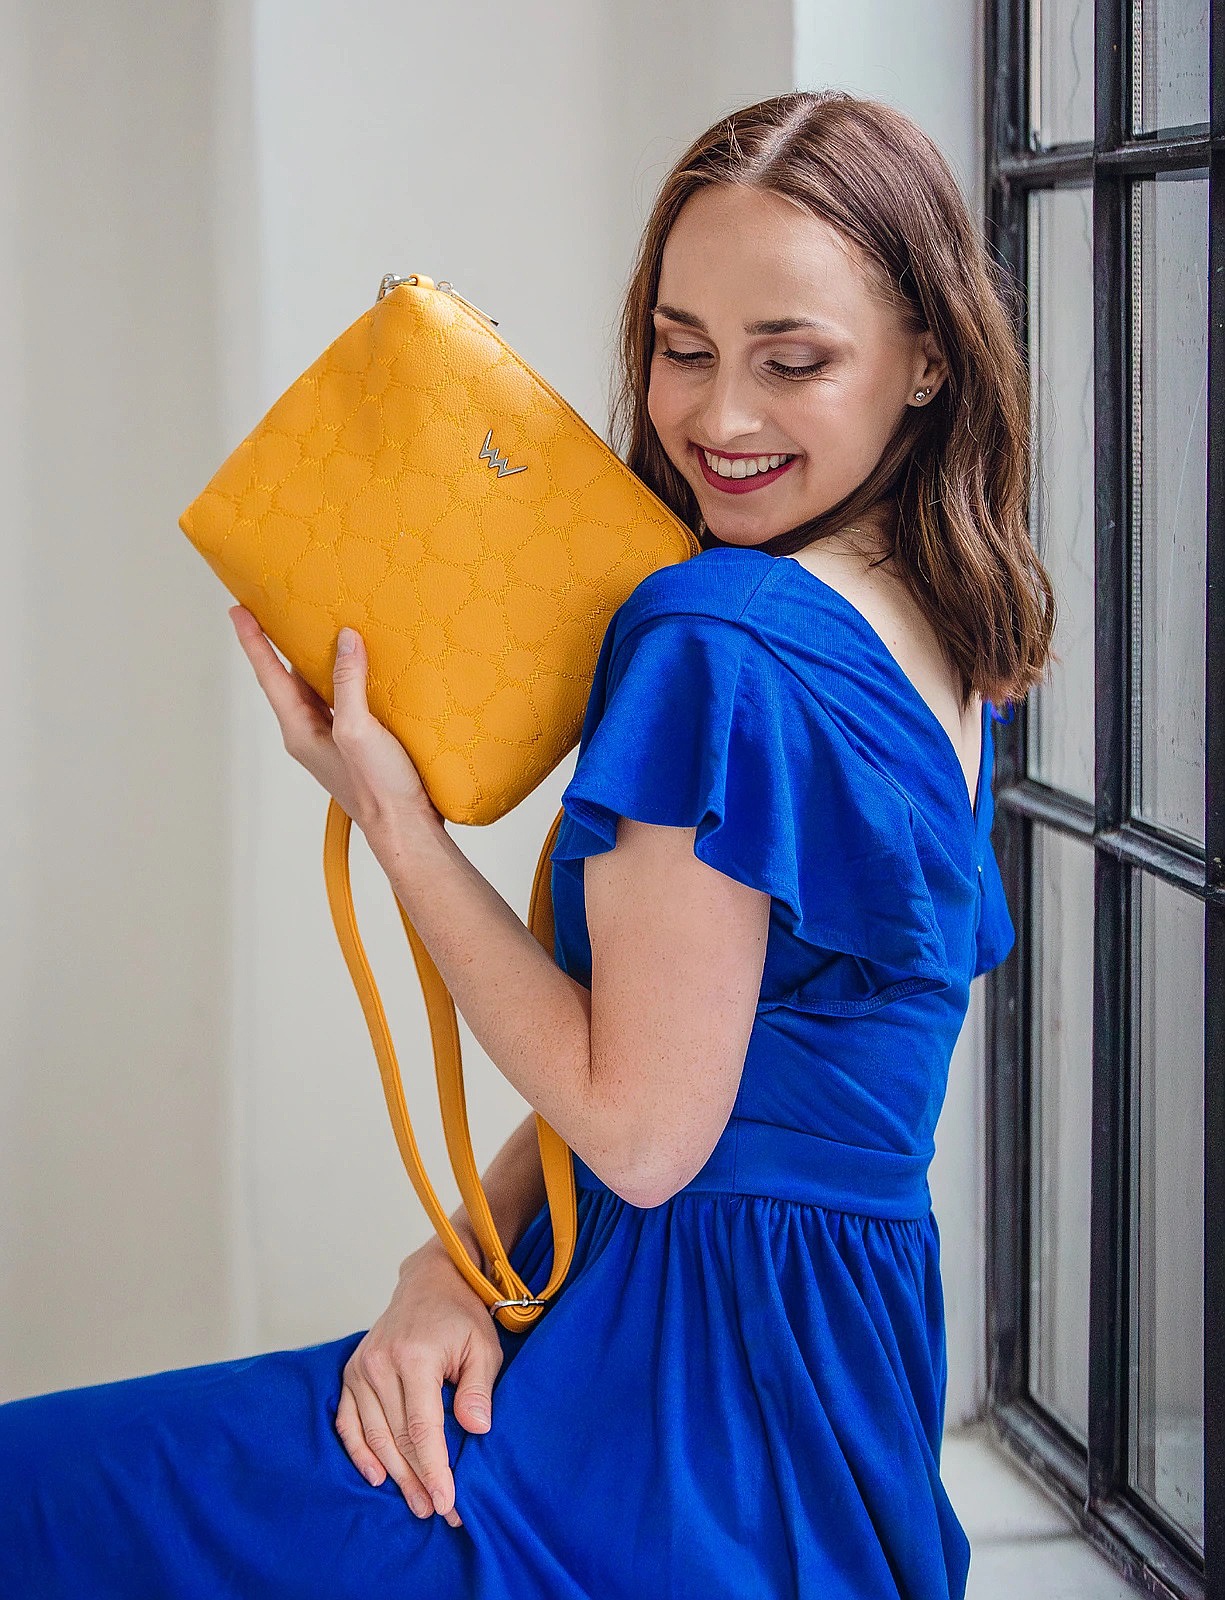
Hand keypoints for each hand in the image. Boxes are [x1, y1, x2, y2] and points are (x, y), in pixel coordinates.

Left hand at [227, 606, 444, 840]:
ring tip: (319, 629)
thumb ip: (347, 683)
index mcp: (299, 731)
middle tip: (278, 610)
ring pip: (316, 690)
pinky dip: (344, 678)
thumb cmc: (378, 788)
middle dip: (280, 645)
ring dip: (315, 661)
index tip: (237, 610)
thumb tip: (345, 639)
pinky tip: (360, 667)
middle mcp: (309, 734)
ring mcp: (333, 740)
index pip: (269, 676)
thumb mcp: (358, 729)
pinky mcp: (357, 744)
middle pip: (288, 680)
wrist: (406, 828)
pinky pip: (342, 701)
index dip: (252, 642)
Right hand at [334, 1241, 504, 1526]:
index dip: (434, 1469)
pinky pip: (348, 1421)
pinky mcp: (352, 1371)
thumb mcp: (483, 1347)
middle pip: (397, 1438)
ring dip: (394, 1475)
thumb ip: (477, 1389)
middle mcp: (381, 1363)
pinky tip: (377, 1477)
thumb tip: (476, 1429)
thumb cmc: (462, 1317)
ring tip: (417, 1503)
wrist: (431, 1282)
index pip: (421, 1428)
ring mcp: (361, 1367)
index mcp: (415, 1356)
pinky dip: (359, 1452)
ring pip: (373, 1436)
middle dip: (418, 1480)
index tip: (448, 1501)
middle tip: (437, 1511)